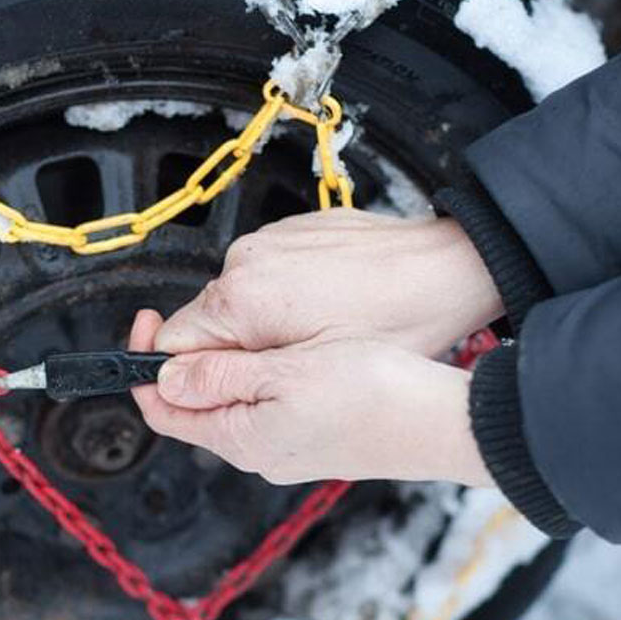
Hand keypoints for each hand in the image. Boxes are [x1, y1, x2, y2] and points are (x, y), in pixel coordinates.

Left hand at [129, 310, 490, 485]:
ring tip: (245, 330)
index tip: (148, 323)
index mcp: (242, 439)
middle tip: (200, 318)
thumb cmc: (372, 395)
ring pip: (235, 403)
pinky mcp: (315, 439)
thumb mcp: (282, 373)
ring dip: (227, 366)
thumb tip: (164, 377)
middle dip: (188, 361)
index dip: (144, 365)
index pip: (164, 409)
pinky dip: (261, 375)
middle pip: (198, 406)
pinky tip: (285, 351)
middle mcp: (260, 454)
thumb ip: (219, 376)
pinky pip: (268, 407)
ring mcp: (288, 450)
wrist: (439, 422)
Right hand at [154, 208, 500, 357]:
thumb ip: (238, 377)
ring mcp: (266, 240)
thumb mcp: (313, 372)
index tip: (209, 388)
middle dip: (236, 352)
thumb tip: (179, 383)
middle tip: (285, 368)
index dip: (188, 376)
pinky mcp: (289, 231)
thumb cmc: (396, 320)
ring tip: (316, 336)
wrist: (447, 267)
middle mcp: (243, 262)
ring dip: (263, 326)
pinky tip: (327, 308)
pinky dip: (285, 297)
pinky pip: (267, 275)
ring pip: (238, 301)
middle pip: (206, 324)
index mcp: (240, 299)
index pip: (173, 345)